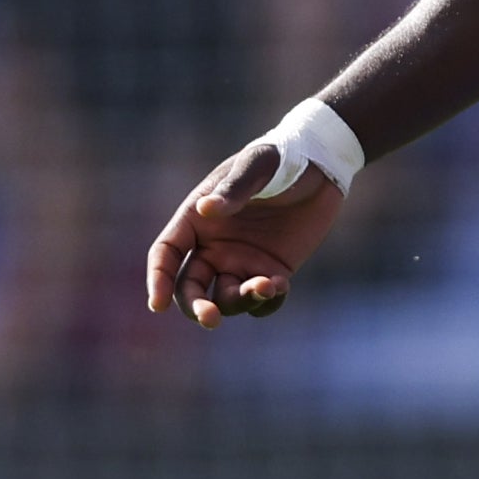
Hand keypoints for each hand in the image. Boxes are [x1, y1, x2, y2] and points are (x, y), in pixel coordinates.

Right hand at [145, 139, 347, 328]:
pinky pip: (261, 302)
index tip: (158, 305)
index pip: (166, 253)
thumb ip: (233, 190)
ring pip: (227, 299)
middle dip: (196, 307)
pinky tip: (281, 286)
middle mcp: (214, 246)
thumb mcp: (256, 167)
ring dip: (241, 301)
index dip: (158, 279)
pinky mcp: (272, 271)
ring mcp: (242, 261)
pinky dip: (267, 303)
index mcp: (197, 219)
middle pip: (190, 287)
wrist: (321, 167)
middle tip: (211, 319)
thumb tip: (205, 210)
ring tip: (267, 284)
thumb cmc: (280, 159)